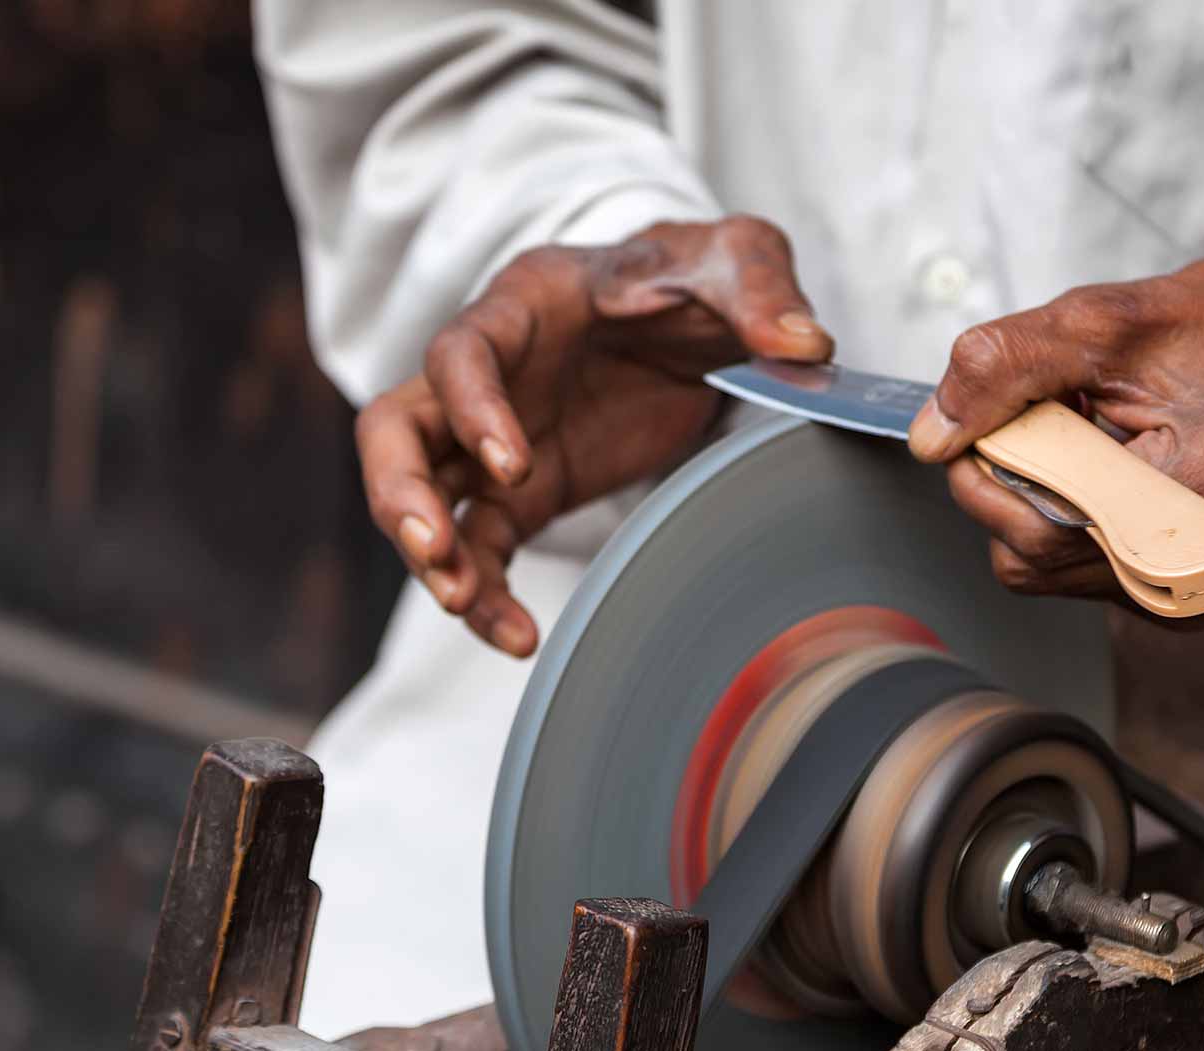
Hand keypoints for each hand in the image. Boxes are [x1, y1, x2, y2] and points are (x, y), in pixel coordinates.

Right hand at [357, 216, 832, 655]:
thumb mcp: (739, 258)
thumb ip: (763, 290)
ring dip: (430, 554)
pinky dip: (486, 593)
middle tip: (434, 549)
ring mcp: (497, 436)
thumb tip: (806, 346)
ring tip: (466, 606)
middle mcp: (491, 371)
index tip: (514, 465)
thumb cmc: (698, 274)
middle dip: (401, 489)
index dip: (472, 407)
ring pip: (424, 494)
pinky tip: (516, 639)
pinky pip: (482, 546)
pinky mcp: (524, 491)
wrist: (695, 313)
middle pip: (397, 426)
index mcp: (527, 303)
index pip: (462, 351)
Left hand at [905, 252, 1203, 605]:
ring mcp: (1189, 588)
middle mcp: (1202, 559)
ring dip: (1035, 497)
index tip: (985, 416)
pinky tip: (1100, 472)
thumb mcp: (1100, 320)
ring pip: (1042, 569)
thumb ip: (1004, 368)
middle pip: (1036, 554)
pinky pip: (1068, 573)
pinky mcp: (1173, 595)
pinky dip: (1059, 518)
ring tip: (1086, 438)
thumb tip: (932, 437)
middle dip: (1010, 479)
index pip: (1047, 520)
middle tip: (1047, 413)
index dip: (992, 468)